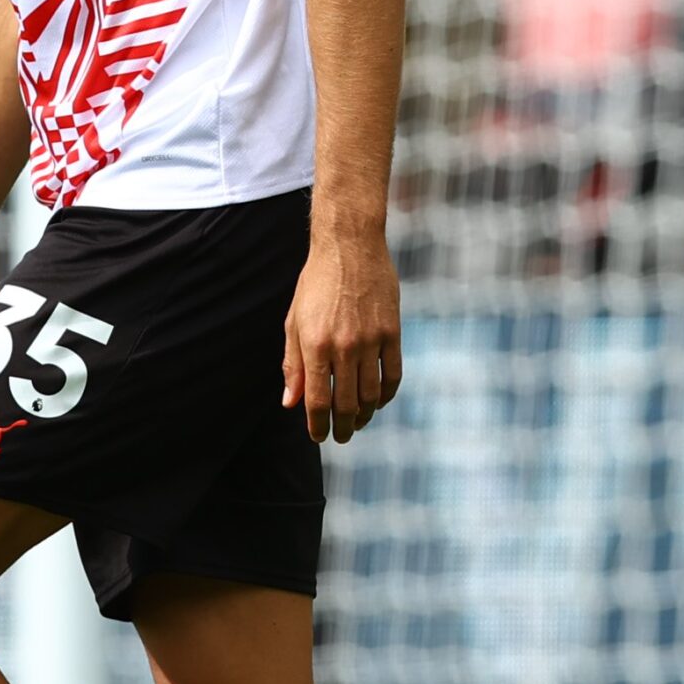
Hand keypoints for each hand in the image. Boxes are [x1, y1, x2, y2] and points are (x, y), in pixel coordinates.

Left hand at [282, 226, 401, 444]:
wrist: (350, 247)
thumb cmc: (316, 284)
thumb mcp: (294, 321)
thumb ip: (292, 364)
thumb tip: (291, 402)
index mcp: (314, 345)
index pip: (317, 400)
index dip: (317, 425)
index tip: (318, 436)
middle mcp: (343, 347)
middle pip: (346, 404)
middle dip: (342, 428)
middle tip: (340, 437)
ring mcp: (371, 341)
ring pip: (371, 395)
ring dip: (365, 416)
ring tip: (358, 423)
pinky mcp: (393, 333)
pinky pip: (393, 375)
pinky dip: (386, 395)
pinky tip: (378, 402)